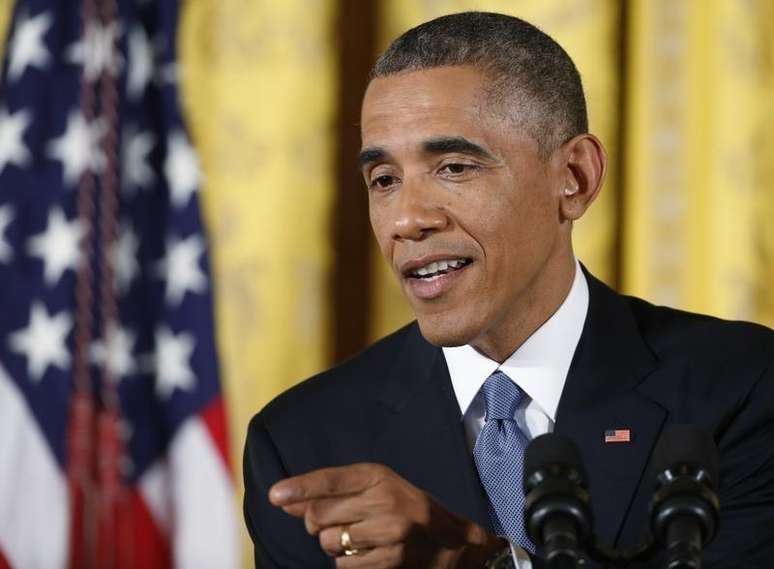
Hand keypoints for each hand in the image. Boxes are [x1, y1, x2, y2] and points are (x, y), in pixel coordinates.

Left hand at [269, 463, 505, 567]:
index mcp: (378, 476)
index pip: (331, 480)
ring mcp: (388, 534)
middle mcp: (384, 501)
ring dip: (332, 543)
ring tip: (357, 537)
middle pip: (319, 515)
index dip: (300, 487)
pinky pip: (343, 565)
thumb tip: (282, 499)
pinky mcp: (389, 561)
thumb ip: (329, 491)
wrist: (450, 543)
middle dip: (314, 522)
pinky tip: (367, 553)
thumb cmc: (404, 508)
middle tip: (333, 521)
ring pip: (328, 542)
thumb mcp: (374, 487)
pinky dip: (347, 561)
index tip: (274, 495)